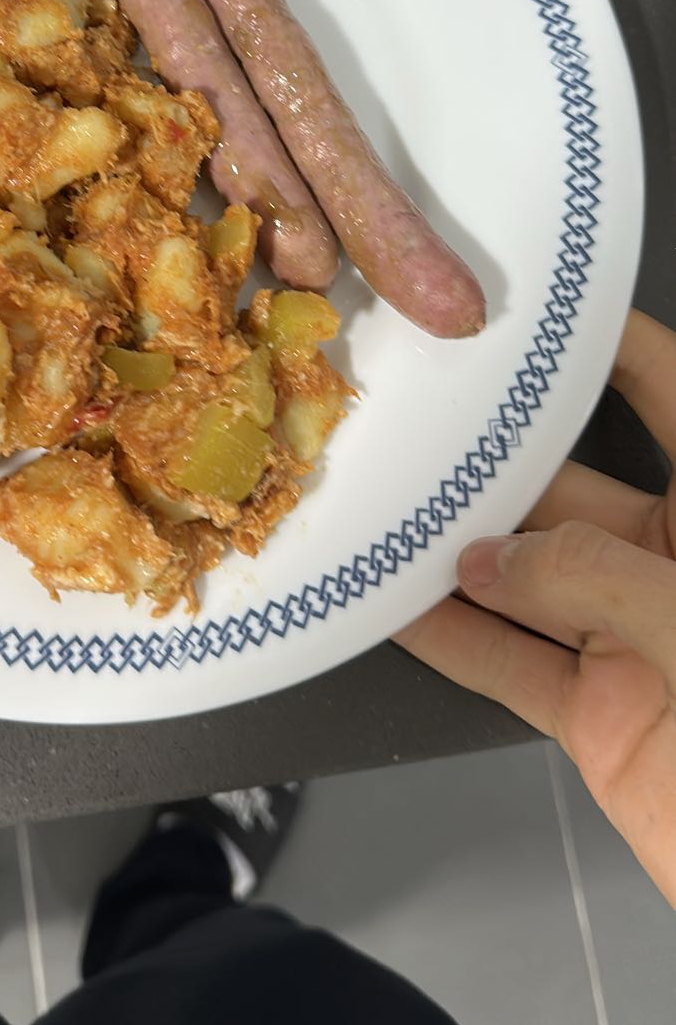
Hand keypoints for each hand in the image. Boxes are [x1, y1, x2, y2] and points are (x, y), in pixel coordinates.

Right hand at [397, 310, 675, 906]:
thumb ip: (595, 579)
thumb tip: (489, 559)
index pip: (673, 396)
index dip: (611, 345)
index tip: (533, 307)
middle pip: (575, 485)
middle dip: (498, 455)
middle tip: (416, 414)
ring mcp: (638, 641)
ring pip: (527, 576)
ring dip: (453, 548)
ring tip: (378, 500)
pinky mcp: (602, 718)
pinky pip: (509, 664)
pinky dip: (447, 640)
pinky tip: (388, 607)